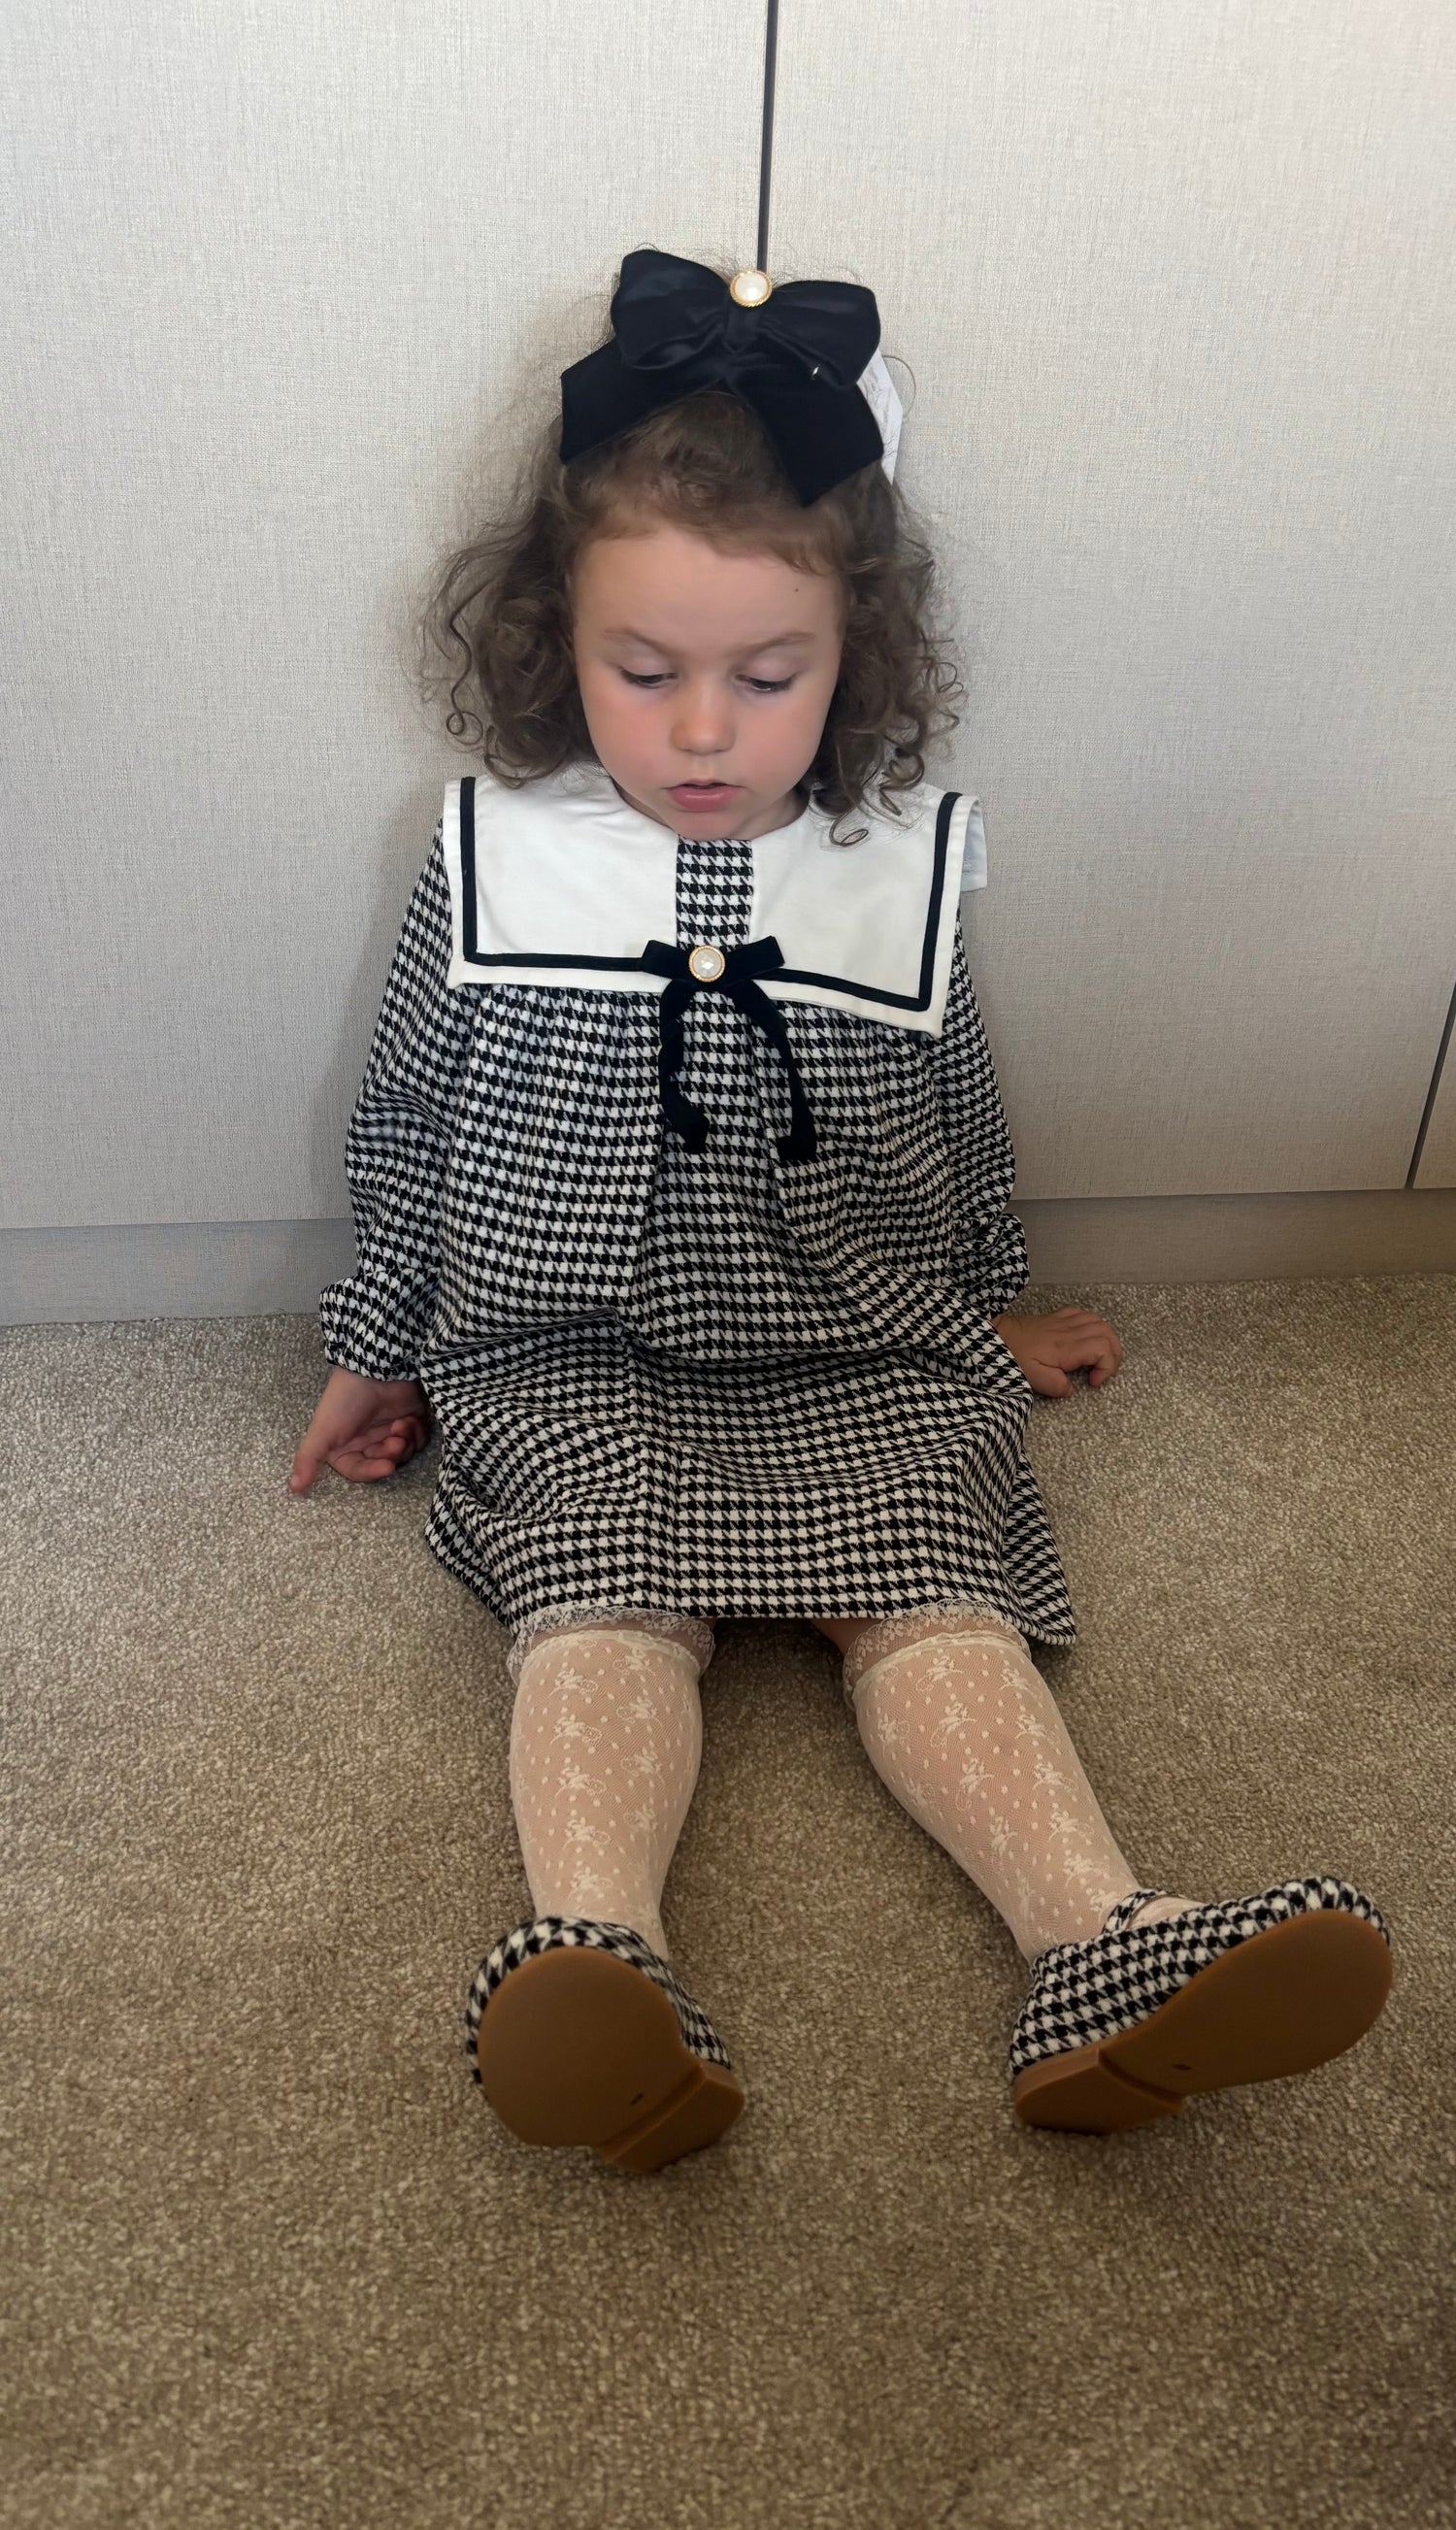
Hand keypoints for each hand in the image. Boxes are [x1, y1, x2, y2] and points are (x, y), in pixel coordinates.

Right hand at [289, 1366, 430, 1490]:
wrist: (376, 1366)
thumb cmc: (346, 1399)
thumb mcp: (323, 1430)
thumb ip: (308, 1459)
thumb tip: (293, 1489)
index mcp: (345, 1445)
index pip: (360, 1469)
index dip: (373, 1471)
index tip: (387, 1467)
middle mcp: (367, 1440)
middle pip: (384, 1462)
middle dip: (391, 1453)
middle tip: (395, 1440)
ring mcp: (390, 1429)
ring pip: (404, 1453)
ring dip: (406, 1443)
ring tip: (403, 1425)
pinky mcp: (410, 1418)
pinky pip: (419, 1439)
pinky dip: (418, 1433)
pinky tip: (411, 1420)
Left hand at [991, 1307, 1122, 1398]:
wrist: (998, 1336)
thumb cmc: (1014, 1356)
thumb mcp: (1035, 1379)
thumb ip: (1057, 1386)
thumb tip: (1071, 1390)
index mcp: (1068, 1347)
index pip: (1104, 1349)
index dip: (1107, 1368)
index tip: (1093, 1381)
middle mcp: (1070, 1331)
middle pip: (1107, 1334)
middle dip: (1113, 1354)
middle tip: (1103, 1371)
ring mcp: (1064, 1321)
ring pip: (1099, 1321)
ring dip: (1107, 1339)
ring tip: (1100, 1357)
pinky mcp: (1057, 1317)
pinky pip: (1083, 1314)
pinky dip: (1092, 1324)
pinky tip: (1086, 1337)